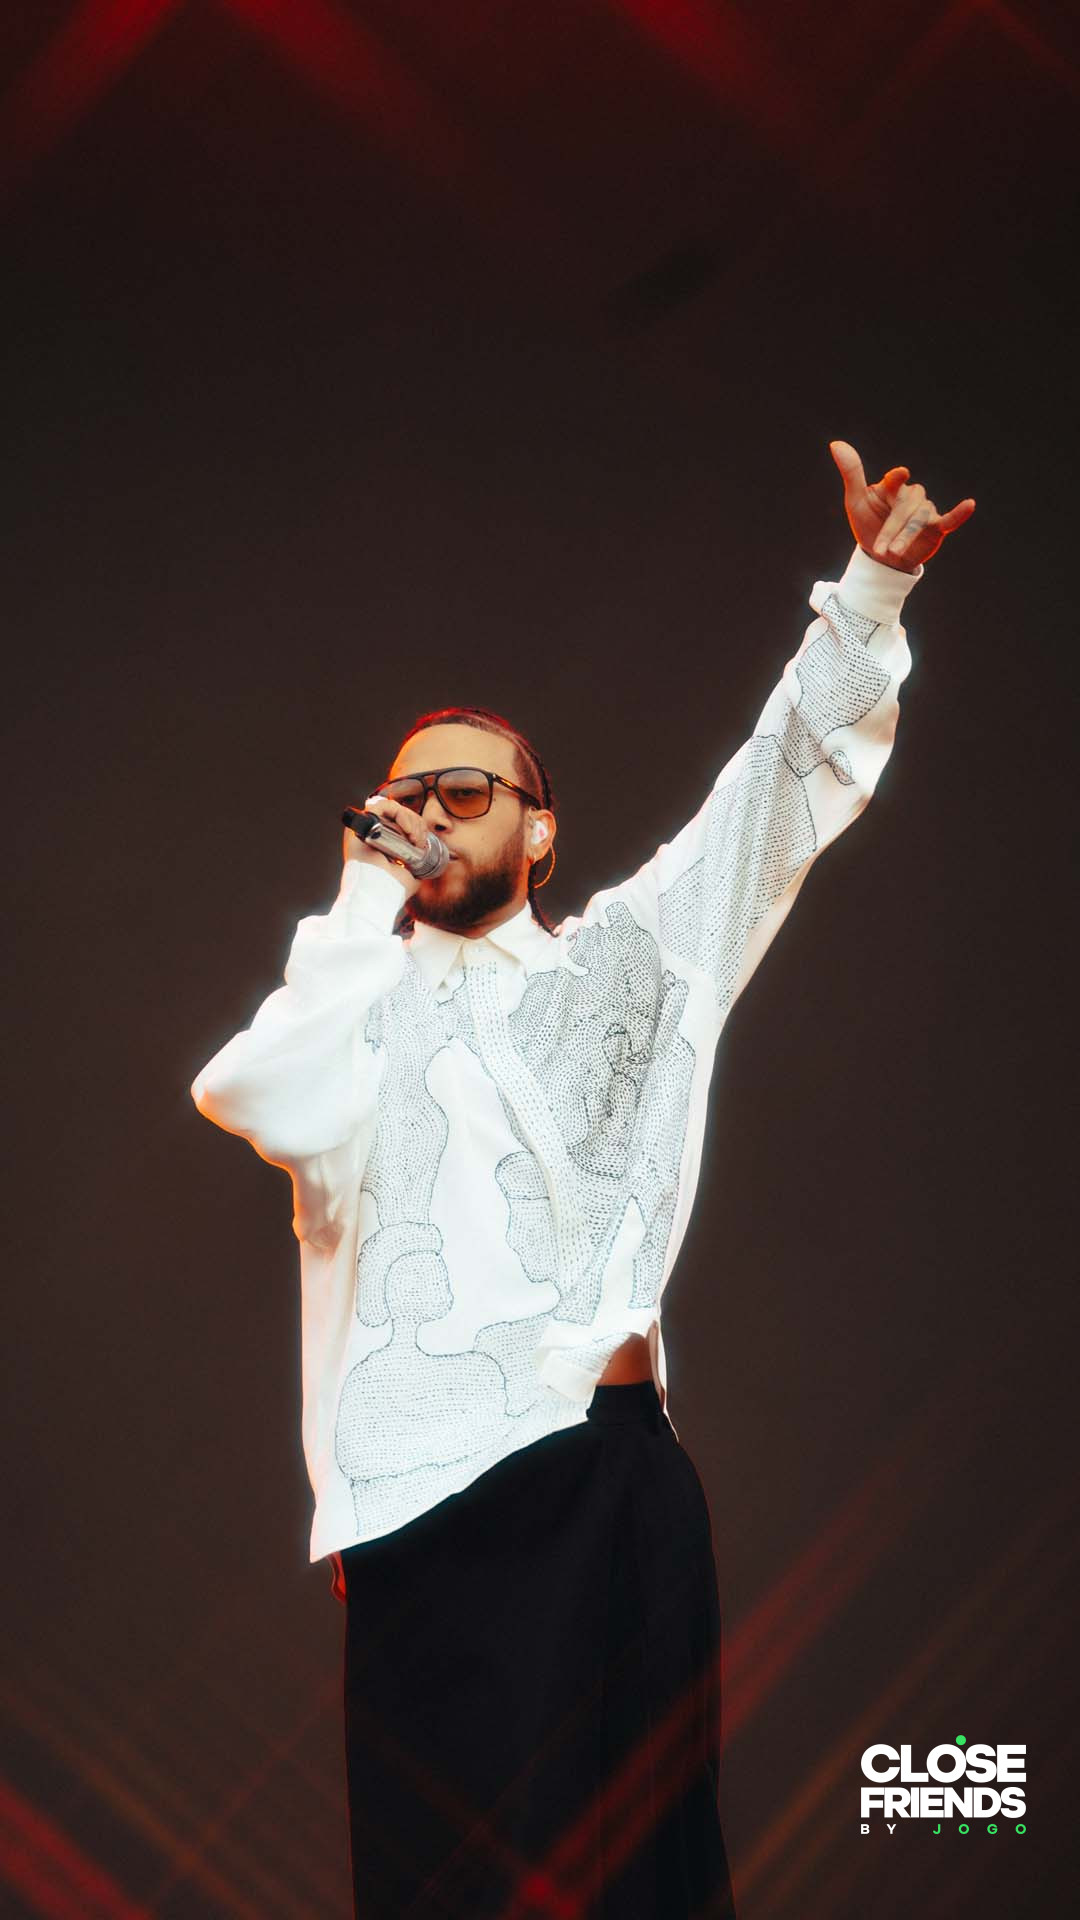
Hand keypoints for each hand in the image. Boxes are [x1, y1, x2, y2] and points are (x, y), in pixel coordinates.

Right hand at [342, 793, 429, 900]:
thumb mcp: (409, 876)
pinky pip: (381, 806)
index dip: (415, 825)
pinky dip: (399, 813)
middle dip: (416, 823)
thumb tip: (423, 865)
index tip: (422, 841)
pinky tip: (408, 831)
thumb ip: (414, 868)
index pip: (400, 821)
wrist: (380, 896)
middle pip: (398, 813)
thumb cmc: (391, 891)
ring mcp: (365, 827)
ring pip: (393, 808)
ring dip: (410, 820)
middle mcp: (370, 833)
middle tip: (420, 841)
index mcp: (380, 843)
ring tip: (415, 839)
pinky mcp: (361, 824)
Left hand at [829, 440, 974, 571]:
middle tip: (881, 549)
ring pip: (920, 518)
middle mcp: (910, 496)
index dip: (897, 478)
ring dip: (907, 535)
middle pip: (905, 508)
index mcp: (891, 488)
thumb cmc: (868, 524)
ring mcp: (924, 511)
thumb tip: (835, 443)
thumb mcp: (856, 501)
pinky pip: (950, 519)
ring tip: (893, 552)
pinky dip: (960, 513)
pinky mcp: (936, 527)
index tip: (900, 474)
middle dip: (892, 529)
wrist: (880, 557)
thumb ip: (852, 473)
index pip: (895, 480)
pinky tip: (970, 504)